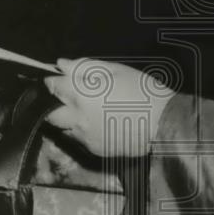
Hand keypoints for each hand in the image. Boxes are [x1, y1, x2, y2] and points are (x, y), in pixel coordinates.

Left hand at [43, 58, 175, 157]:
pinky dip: (82, 130)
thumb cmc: (142, 91)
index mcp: (80, 94)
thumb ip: (84, 67)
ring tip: (88, 110)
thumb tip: (62, 64)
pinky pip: (78, 139)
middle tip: (71, 95)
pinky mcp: (93, 150)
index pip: (51, 86)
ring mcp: (83, 137)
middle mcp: (76, 118)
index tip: (59, 78)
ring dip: (68, 117)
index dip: (53, 80)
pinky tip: (99, 123)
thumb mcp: (116, 70)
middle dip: (54, 102)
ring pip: (63, 127)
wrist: (163, 123)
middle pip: (50, 111)